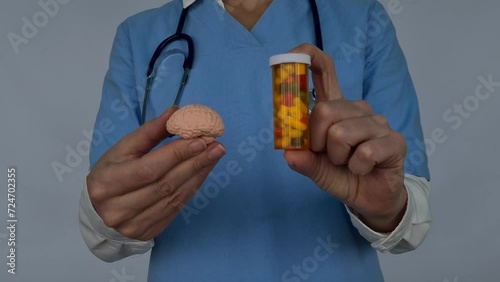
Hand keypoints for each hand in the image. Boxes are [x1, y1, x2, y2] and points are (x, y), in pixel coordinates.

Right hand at [86, 107, 225, 240]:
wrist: (99, 212)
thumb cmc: (111, 173)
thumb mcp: (122, 149)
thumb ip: (149, 132)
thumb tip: (175, 112)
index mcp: (107, 183)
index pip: (149, 169)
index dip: (176, 154)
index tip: (200, 139)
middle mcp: (118, 208)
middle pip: (165, 184)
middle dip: (194, 163)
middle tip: (216, 146)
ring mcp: (133, 224)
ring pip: (174, 198)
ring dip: (198, 175)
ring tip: (214, 156)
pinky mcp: (148, 232)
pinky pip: (176, 208)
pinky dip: (192, 188)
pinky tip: (203, 172)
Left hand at [283, 44, 407, 232]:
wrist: (370, 199)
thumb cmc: (342, 175)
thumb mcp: (316, 168)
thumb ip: (303, 158)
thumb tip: (289, 152)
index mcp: (336, 108)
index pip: (325, 71)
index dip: (309, 58)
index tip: (293, 54)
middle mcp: (357, 108)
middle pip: (325, 110)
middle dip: (318, 141)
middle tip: (328, 155)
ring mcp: (378, 122)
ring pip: (342, 133)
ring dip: (337, 158)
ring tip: (347, 163)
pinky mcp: (394, 140)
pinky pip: (364, 152)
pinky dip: (356, 168)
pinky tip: (364, 169)